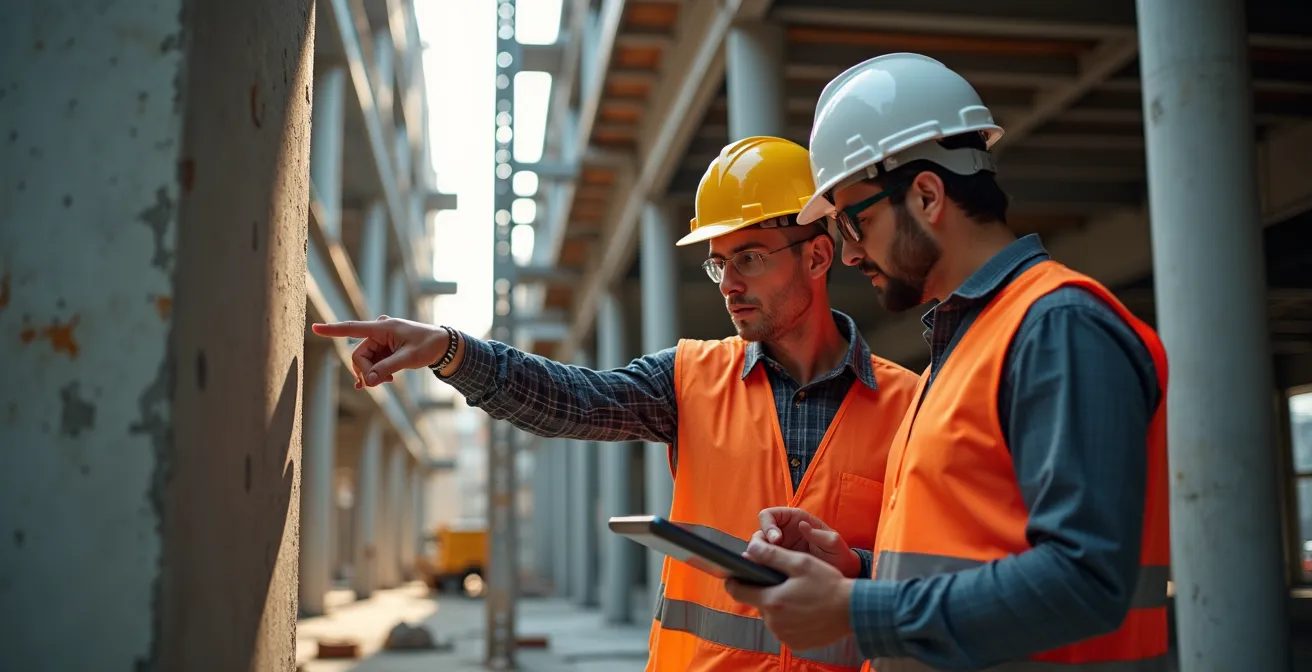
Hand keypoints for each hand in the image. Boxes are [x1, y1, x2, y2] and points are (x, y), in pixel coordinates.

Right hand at [310, 316, 449, 388]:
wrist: (443, 345)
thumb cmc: (428, 346)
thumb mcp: (408, 358)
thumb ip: (386, 369)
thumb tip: (367, 382)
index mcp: (383, 327)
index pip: (352, 329)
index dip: (332, 330)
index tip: (314, 328)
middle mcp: (379, 331)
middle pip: (359, 354)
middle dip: (366, 370)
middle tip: (379, 383)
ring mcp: (381, 340)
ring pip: (365, 360)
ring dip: (372, 373)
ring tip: (388, 380)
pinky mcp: (384, 347)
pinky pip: (372, 361)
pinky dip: (375, 371)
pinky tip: (378, 382)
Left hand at [723, 538, 853, 650]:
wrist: (853, 611)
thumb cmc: (828, 584)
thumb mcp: (800, 563)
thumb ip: (771, 555)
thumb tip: (749, 548)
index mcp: (772, 600)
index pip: (737, 592)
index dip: (735, 581)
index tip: (737, 575)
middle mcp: (774, 622)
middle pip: (758, 603)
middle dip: (766, 592)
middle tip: (786, 583)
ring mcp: (784, 635)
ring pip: (771, 616)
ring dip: (779, 606)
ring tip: (799, 597)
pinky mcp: (795, 644)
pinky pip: (784, 629)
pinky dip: (789, 620)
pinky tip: (805, 611)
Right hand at [756, 507, 860, 577]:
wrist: (841, 574)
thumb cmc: (839, 555)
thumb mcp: (834, 543)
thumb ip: (820, 535)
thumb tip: (802, 526)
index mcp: (795, 520)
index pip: (770, 515)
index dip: (768, 525)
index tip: (776, 539)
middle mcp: (783, 532)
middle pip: (760, 532)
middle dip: (761, 543)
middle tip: (770, 556)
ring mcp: (780, 548)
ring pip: (759, 549)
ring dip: (759, 557)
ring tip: (767, 567)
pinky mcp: (779, 563)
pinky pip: (764, 563)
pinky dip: (763, 568)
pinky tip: (769, 574)